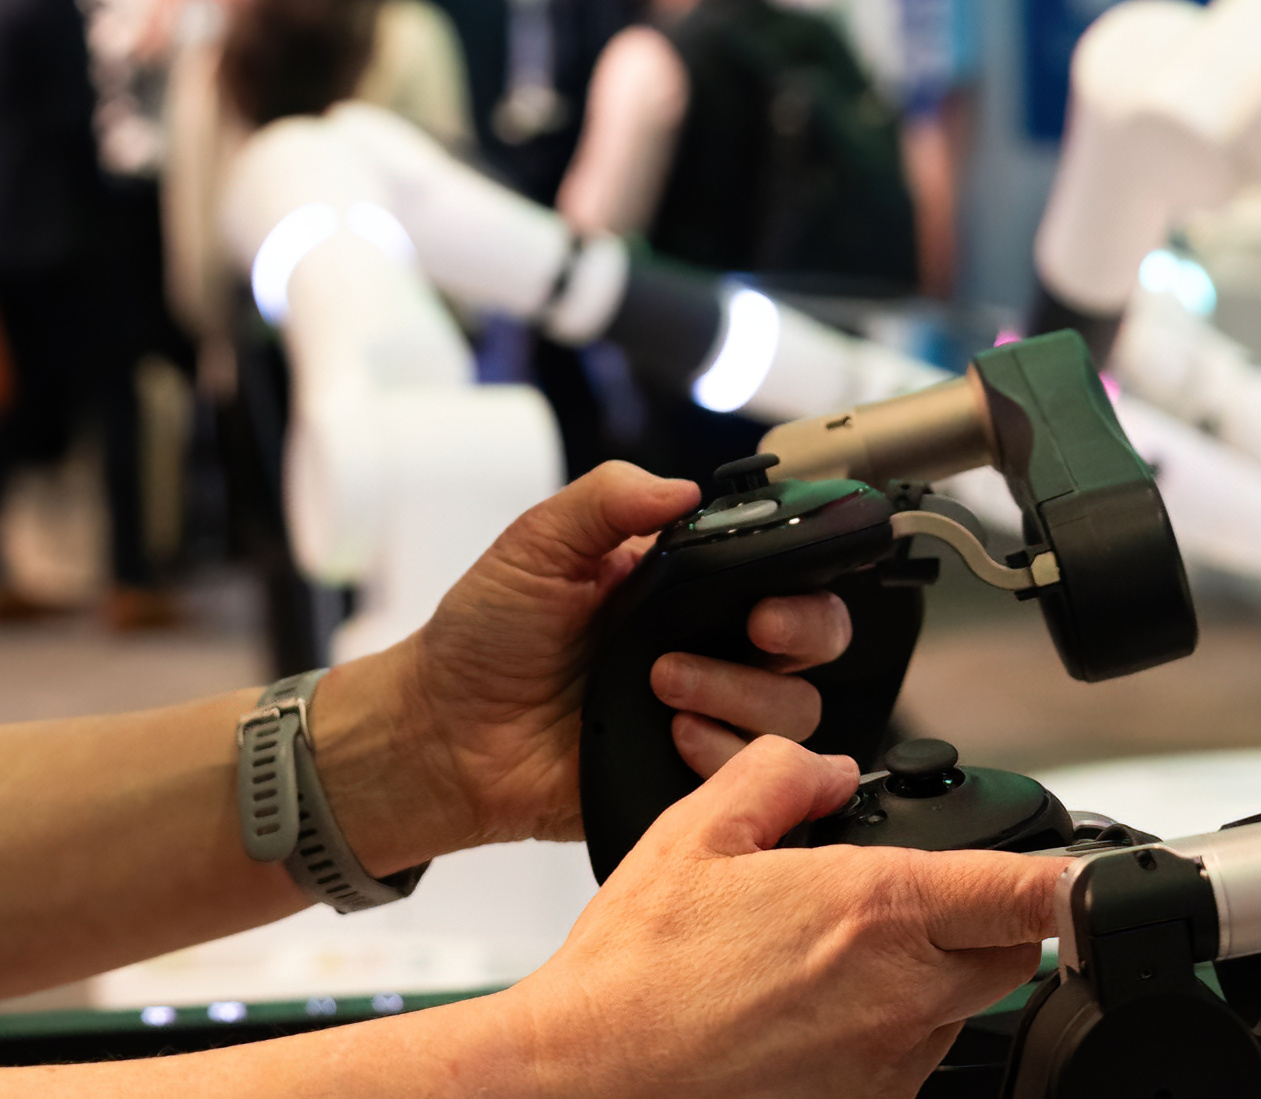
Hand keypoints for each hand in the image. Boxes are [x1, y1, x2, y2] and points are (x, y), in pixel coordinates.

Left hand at [322, 464, 848, 863]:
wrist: (445, 734)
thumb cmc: (484, 637)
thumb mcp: (536, 544)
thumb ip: (606, 499)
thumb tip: (682, 485)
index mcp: (684, 584)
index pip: (781, 570)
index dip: (802, 576)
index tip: (774, 586)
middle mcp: (708, 646)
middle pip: (815, 639)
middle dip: (800, 632)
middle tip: (754, 631)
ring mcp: (705, 715)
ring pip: (793, 709)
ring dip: (739, 695)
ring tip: (663, 688)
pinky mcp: (689, 776)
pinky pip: (753, 773)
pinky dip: (721, 755)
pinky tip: (670, 737)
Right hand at [498, 739, 1062, 1098]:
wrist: (594, 1077)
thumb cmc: (637, 970)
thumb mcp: (696, 832)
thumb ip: (778, 777)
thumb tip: (821, 766)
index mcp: (876, 912)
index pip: (1027, 893)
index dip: (1070, 876)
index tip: (1086, 870)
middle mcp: (902, 997)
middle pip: (1013, 955)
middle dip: (989, 921)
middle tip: (922, 900)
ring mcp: (888, 1065)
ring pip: (960, 1011)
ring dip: (930, 978)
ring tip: (831, 961)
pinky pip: (909, 1061)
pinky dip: (885, 1031)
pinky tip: (810, 1015)